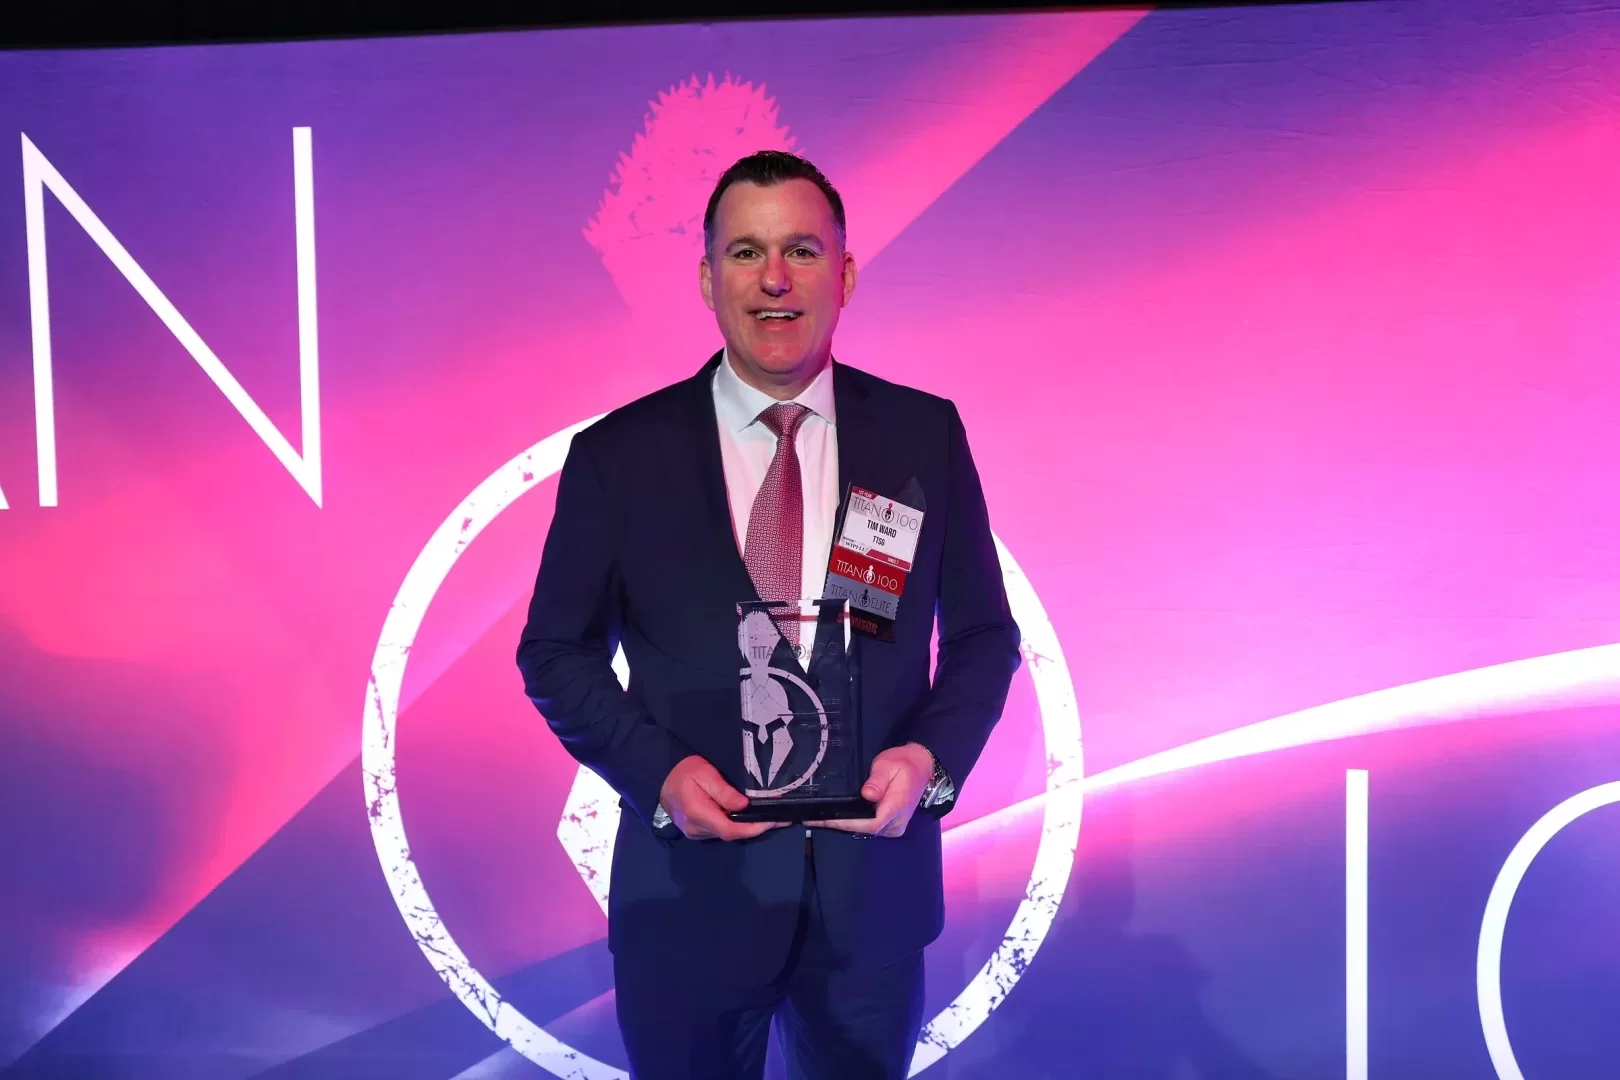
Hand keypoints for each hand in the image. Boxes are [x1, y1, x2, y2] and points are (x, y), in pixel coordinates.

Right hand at [659, 755, 785, 840]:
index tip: (772, 821)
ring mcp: (694, 832)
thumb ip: (724, 791)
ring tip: (766, 817)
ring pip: (725, 834)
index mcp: (698, 815)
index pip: (731, 830)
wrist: (659, 776)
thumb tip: (744, 805)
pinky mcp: (694, 830)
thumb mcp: (705, 773)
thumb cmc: (683, 770)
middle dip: (755, 828)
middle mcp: (696, 829)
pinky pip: (718, 831)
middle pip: (730, 834)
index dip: (754, 828)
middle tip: (777, 819)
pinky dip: (733, 826)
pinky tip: (746, 817)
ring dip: (745, 828)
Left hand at [808, 742, 933, 837]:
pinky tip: (837, 817)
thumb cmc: (903, 763)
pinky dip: (853, 823)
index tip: (825, 819)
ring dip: (844, 825)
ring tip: (819, 818)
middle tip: (813, 818)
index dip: (846, 823)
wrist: (921, 767)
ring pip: (866, 830)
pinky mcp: (891, 825)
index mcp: (897, 806)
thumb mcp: (888, 765)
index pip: (870, 823)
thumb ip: (878, 780)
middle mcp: (896, 822)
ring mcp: (894, 826)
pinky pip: (869, 827)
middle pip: (865, 829)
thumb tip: (867, 794)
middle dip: (839, 825)